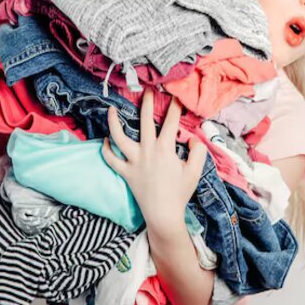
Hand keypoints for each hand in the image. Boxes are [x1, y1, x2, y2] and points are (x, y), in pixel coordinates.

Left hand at [101, 90, 207, 231]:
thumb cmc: (180, 193)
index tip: (176, 96)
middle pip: (145, 121)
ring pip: (119, 137)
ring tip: (111, 109)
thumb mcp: (194, 172)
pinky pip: (111, 159)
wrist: (163, 214)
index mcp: (165, 149)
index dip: (175, 107)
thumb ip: (198, 152)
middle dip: (147, 103)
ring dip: (114, 121)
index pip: (171, 122)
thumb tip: (194, 139)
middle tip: (148, 91)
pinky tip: (106, 140)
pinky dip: (106, 149)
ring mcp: (133, 161)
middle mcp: (147, 150)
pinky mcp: (125, 172)